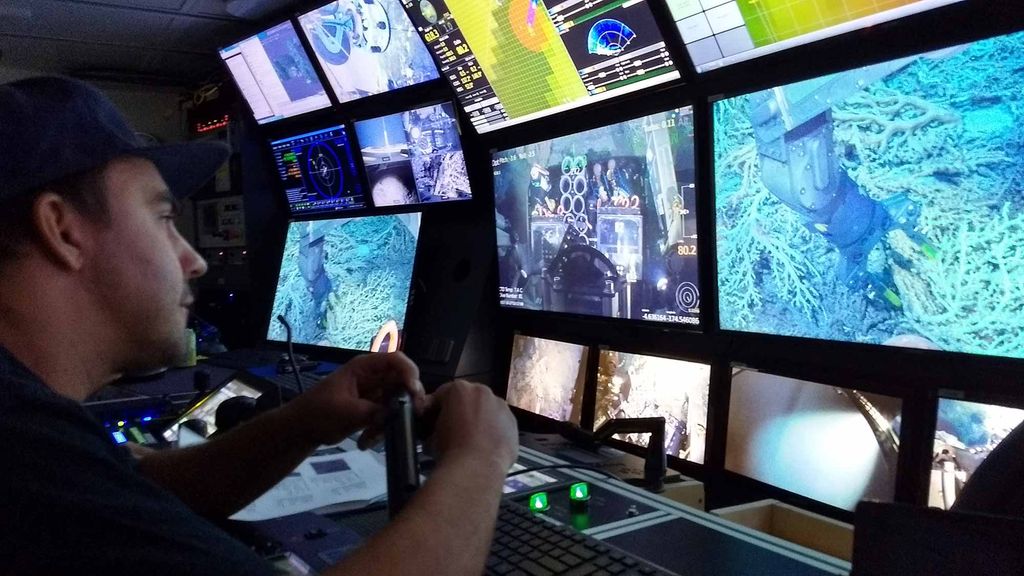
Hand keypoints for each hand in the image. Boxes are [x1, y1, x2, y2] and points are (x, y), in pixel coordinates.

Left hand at [288, 352, 424, 446]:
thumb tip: (395, 414)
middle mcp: (373, 377)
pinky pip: (388, 417)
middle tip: (411, 417)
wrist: (302, 430)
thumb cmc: (317, 412)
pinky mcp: (374, 410)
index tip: (414, 392)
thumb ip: (372, 412)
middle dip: (407, 401)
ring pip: (398, 402)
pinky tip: (365, 442)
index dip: (409, 372)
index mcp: (364, 367)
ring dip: (391, 421)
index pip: (395, 360)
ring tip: (372, 437)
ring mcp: (375, 394)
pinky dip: (381, 430)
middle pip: (403, 381)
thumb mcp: (345, 411)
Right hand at [423, 380, 517, 472]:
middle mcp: (483, 392)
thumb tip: (435, 432)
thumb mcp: (431, 436)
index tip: (433, 421)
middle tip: (453, 431)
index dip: (436, 409)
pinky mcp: (513, 423)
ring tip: (471, 441)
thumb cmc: (450, 449)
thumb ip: (434, 426)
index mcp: (460, 389)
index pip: (443, 395)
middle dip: (461, 412)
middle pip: (468, 399)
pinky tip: (486, 447)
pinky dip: (493, 432)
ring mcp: (501, 407)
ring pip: (487, 411)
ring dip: (479, 421)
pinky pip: (500, 425)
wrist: (476, 466)